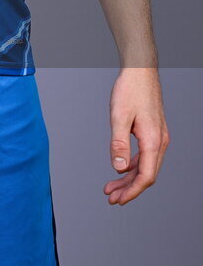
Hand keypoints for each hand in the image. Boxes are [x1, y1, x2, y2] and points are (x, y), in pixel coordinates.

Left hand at [104, 67, 169, 204]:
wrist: (140, 70)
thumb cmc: (130, 90)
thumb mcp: (119, 116)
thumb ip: (118, 143)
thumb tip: (117, 168)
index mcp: (153, 141)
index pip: (146, 176)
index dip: (132, 191)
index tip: (117, 200)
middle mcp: (159, 142)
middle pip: (146, 174)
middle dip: (128, 188)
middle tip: (110, 198)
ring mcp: (158, 137)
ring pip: (145, 165)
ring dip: (129, 178)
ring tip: (111, 186)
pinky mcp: (153, 131)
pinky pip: (145, 155)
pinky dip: (132, 164)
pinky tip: (121, 168)